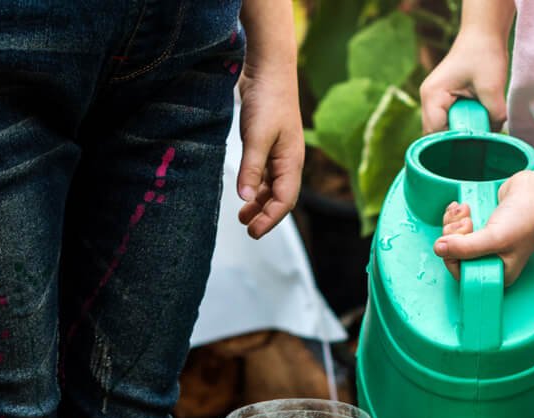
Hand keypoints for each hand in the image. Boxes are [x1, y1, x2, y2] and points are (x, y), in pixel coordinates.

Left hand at [236, 62, 303, 238]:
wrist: (269, 68)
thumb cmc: (268, 99)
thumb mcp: (257, 136)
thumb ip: (251, 168)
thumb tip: (245, 198)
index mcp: (291, 163)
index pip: (284, 201)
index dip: (270, 219)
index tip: (253, 232)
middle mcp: (288, 163)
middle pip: (279, 199)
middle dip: (265, 216)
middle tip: (247, 229)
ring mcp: (278, 155)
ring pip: (270, 189)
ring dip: (258, 204)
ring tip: (242, 217)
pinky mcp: (267, 147)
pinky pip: (264, 175)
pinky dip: (255, 188)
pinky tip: (245, 193)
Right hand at [419, 29, 509, 132]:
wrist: (484, 33)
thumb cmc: (485, 52)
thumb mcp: (492, 85)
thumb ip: (494, 114)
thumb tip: (495, 137)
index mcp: (433, 95)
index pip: (435, 132)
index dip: (453, 142)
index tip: (473, 145)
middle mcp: (428, 100)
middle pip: (436, 135)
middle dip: (456, 139)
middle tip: (477, 140)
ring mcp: (435, 101)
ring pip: (443, 130)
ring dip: (460, 132)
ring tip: (478, 126)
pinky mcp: (444, 101)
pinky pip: (450, 122)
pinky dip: (463, 125)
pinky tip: (477, 120)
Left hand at [434, 169, 533, 284]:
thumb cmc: (526, 219)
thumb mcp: (495, 238)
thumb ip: (465, 247)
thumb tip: (438, 249)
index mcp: (496, 273)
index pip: (462, 273)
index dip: (453, 257)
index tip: (458, 241)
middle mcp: (489, 260)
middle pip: (453, 254)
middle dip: (453, 236)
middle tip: (466, 223)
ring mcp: (484, 241)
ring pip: (452, 238)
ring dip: (452, 222)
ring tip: (465, 212)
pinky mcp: (481, 224)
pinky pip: (456, 224)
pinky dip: (455, 214)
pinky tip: (462, 207)